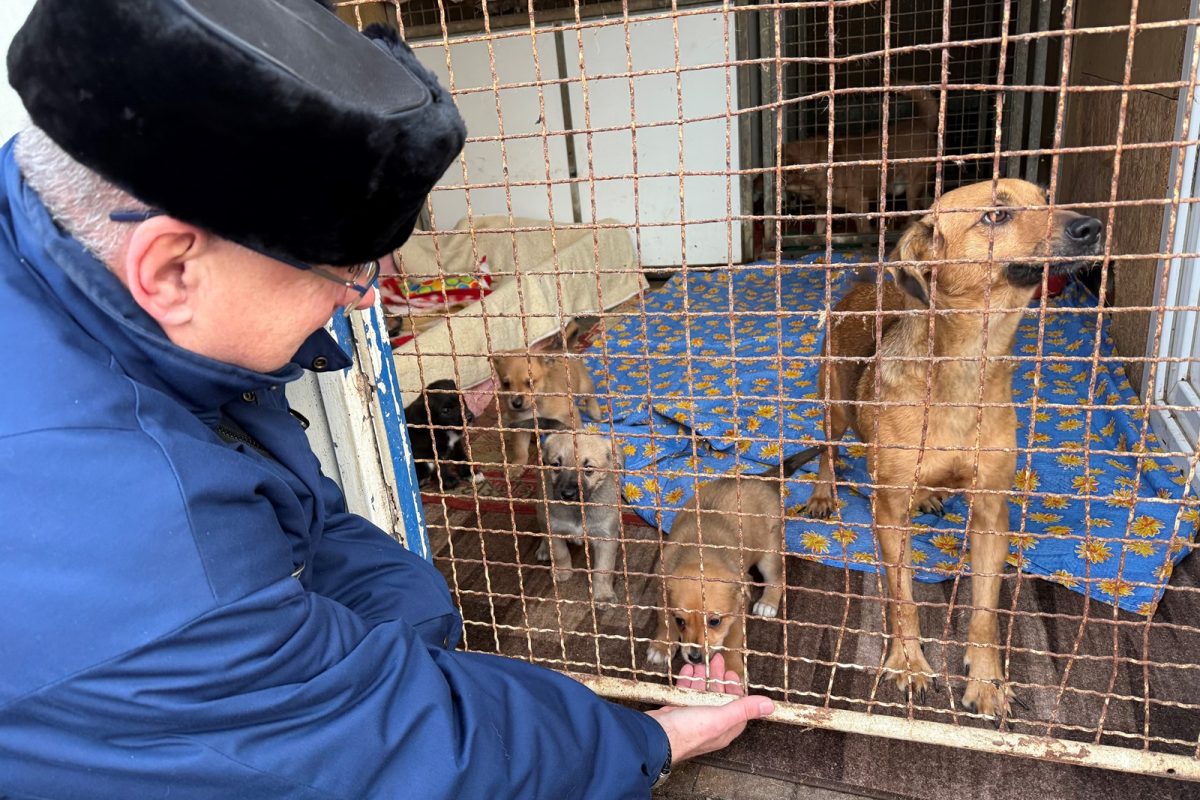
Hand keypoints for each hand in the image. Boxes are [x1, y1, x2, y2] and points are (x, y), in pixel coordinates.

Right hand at [645, 652, 774, 763]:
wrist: (655, 737)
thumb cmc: (687, 731)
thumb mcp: (720, 717)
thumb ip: (743, 709)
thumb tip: (770, 705)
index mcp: (723, 728)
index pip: (736, 708)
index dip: (736, 690)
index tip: (732, 674)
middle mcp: (709, 725)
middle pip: (717, 698)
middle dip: (717, 678)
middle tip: (716, 661)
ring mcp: (691, 719)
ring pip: (699, 694)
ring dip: (701, 678)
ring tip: (699, 664)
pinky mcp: (676, 713)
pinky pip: (684, 695)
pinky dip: (686, 682)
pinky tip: (686, 672)